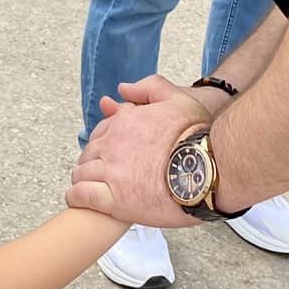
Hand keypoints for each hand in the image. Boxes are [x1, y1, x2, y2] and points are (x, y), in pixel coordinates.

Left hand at [67, 77, 212, 227]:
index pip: (101, 132)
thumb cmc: (198, 138)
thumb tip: (123, 88)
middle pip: (89, 153)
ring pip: (81, 173)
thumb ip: (149, 87)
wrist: (210, 170)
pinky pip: (81, 195)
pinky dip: (78, 197)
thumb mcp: (178, 99)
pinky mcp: (114, 199)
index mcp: (124, 122)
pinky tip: (83, 200)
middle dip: (94, 162)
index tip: (113, 154)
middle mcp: (112, 144)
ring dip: (85, 179)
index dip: (105, 144)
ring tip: (96, 189)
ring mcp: (111, 171)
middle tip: (107, 175)